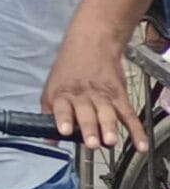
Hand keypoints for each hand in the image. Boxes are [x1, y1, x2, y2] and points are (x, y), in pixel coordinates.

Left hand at [47, 26, 146, 150]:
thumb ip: (50, 113)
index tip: (64, 131)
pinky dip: (136, 131)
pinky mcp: (119, 96)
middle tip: (92, 143)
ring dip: (109, 128)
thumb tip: (48, 140)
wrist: (92, 43)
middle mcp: (82, 96)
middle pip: (85, 113)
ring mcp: (102, 96)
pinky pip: (129, 115)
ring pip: (106, 114)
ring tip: (110, 141)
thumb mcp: (53, 87)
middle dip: (89, 128)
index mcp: (63, 94)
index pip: (61, 107)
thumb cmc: (70, 69)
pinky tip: (140, 144)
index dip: (63, 118)